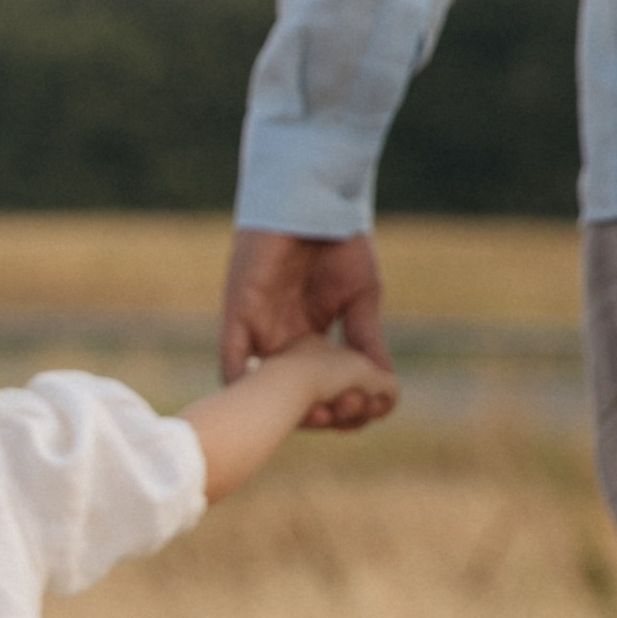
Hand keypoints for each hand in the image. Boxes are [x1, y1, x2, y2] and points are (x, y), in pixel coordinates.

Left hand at [219, 229, 392, 430]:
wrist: (315, 201)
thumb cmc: (339, 243)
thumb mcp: (361, 299)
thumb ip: (365, 340)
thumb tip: (384, 383)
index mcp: (307, 339)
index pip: (319, 388)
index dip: (341, 406)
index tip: (368, 410)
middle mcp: (280, 340)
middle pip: (291, 396)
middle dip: (320, 413)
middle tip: (346, 414)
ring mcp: (259, 329)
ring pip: (261, 388)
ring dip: (287, 408)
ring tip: (320, 416)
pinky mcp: (240, 313)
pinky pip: (232, 359)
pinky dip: (244, 383)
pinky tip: (263, 403)